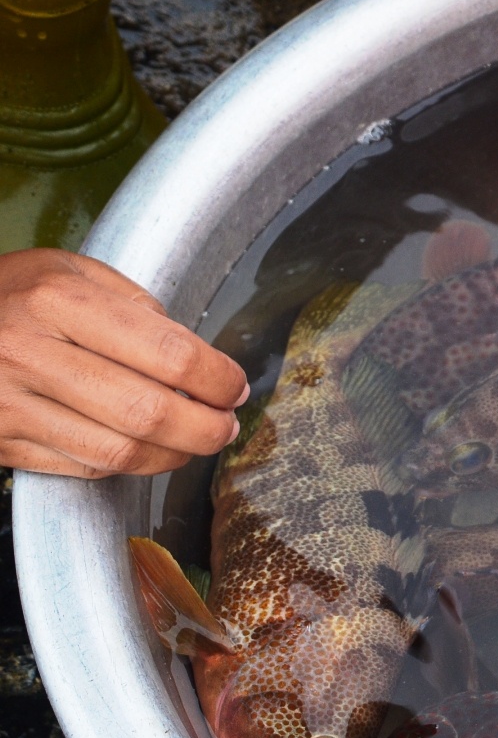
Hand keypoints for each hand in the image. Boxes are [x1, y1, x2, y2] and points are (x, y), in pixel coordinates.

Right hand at [0, 250, 247, 477]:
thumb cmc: (8, 293)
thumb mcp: (69, 270)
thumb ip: (134, 305)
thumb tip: (193, 355)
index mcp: (56, 300)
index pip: (167, 351)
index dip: (216, 377)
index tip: (235, 386)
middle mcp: (28, 353)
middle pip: (147, 412)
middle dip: (205, 427)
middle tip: (227, 425)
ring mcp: (7, 404)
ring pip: (117, 451)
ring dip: (172, 454)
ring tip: (196, 441)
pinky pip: (81, 466)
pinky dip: (126, 464)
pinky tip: (145, 450)